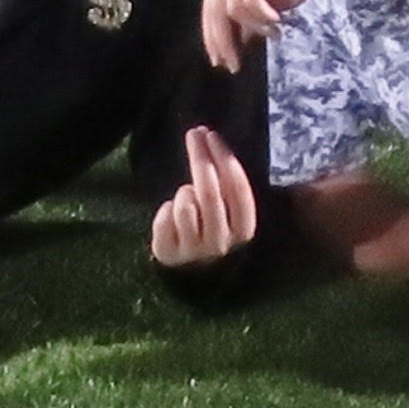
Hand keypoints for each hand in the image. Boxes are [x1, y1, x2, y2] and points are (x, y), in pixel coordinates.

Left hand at [147, 125, 261, 273]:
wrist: (192, 272)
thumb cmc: (213, 228)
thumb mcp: (229, 212)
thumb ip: (227, 185)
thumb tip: (213, 141)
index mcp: (244, 230)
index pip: (236, 188)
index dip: (223, 158)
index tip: (212, 135)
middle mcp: (221, 243)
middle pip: (209, 191)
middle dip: (201, 158)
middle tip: (194, 135)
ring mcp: (194, 250)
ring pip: (185, 203)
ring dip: (184, 192)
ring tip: (187, 197)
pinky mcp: (169, 253)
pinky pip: (164, 216)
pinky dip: (166, 209)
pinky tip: (172, 215)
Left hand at [198, 0, 341, 67]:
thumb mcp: (260, 7)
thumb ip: (241, 22)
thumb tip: (226, 51)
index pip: (209, 9)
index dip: (212, 38)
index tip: (219, 61)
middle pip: (216, 10)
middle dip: (225, 42)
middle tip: (235, 65)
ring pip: (235, 9)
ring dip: (256, 27)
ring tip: (273, 31)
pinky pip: (252, 2)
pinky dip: (264, 16)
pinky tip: (277, 18)